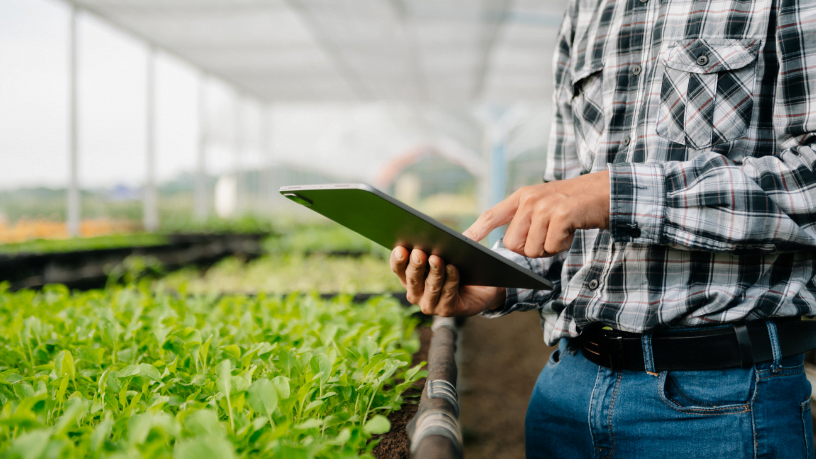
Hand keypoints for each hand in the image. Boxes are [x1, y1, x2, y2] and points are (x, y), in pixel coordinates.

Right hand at [390, 246, 505, 316]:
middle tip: (419, 252)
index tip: (400, 248)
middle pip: (412, 278)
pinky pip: (448, 294)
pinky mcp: (446, 310)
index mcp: (409, 277)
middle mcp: (415, 293)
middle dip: (416, 265)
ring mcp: (430, 304)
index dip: (398, 259)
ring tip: (436, 258)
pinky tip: (453, 268)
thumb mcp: (450, 252)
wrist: (481, 290)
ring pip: (431, 287)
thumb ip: (445, 243)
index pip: (398, 268)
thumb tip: (452, 227)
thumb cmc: (460, 267)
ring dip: (434, 272)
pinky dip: (451, 280)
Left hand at [463, 170, 609, 256]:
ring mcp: (545, 206)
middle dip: (530, 249)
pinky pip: (551, 247)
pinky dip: (562, 245)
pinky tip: (570, 231)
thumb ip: (524, 219)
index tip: (462, 242)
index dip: (476, 230)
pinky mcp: (561, 215)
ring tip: (560, 231)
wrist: (605, 192)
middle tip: (548, 236)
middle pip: (513, 244)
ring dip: (548, 248)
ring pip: (532, 249)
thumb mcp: (544, 205)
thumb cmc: (573, 205)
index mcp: (521, 197)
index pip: (491, 215)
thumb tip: (509, 245)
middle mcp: (529, 200)